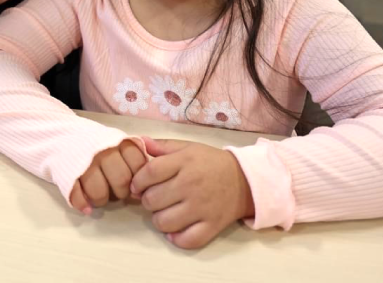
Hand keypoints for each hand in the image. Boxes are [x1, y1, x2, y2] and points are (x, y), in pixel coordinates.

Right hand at [69, 140, 145, 214]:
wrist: (58, 134)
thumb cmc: (93, 143)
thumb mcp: (115, 141)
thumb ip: (132, 155)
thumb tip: (145, 180)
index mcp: (117, 142)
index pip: (138, 165)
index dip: (138, 179)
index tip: (133, 183)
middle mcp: (102, 151)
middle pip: (122, 180)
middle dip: (121, 193)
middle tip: (116, 192)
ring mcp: (84, 163)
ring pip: (100, 192)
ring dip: (101, 201)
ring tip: (99, 198)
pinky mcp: (67, 174)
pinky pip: (77, 196)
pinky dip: (83, 204)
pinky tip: (87, 207)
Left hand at [130, 137, 254, 248]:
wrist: (245, 180)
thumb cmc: (211, 163)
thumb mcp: (188, 147)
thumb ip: (162, 146)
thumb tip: (139, 142)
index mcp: (185, 161)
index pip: (149, 173)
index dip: (137, 181)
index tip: (138, 185)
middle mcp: (192, 184)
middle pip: (152, 200)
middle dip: (147, 200)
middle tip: (155, 198)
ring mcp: (202, 207)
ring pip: (163, 222)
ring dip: (159, 219)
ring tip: (165, 212)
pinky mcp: (212, 225)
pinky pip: (186, 240)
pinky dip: (177, 238)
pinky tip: (176, 229)